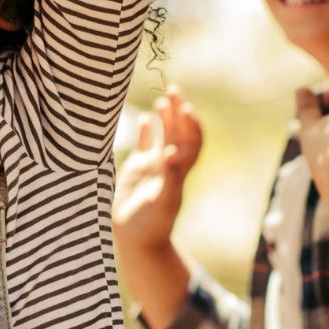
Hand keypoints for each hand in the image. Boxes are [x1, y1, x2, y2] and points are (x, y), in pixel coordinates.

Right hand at [115, 87, 202, 251]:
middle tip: (174, 89)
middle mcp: (168, 164)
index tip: (186, 108)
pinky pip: (143, 145)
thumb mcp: (162, 201)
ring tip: (162, 100)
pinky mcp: (136, 169)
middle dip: (179, 110)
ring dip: (165, 117)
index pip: (192, 141)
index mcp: (179, 171)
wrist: (136, 240)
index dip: (192, 125)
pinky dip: (145, 131)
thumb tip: (173, 151)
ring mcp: (153, 165)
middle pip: (179, 132)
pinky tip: (143, 118)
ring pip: (163, 134)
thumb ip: (169, 176)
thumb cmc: (152, 224)